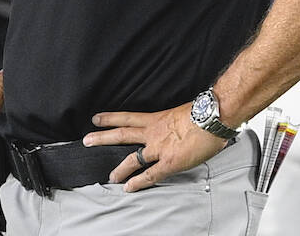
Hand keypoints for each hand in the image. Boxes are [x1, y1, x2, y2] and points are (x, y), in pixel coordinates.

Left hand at [81, 102, 225, 191]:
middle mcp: (153, 133)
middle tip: (87, 140)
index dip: (110, 118)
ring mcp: (159, 148)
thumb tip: (173, 126)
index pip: (127, 117)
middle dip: (102, 138)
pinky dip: (138, 182)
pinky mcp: (170, 162)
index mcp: (156, 119)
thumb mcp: (180, 112)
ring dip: (119, 168)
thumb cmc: (202, 113)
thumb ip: (171, 121)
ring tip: (110, 176)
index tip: (96, 119)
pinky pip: (150, 174)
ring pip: (133, 158)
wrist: (212, 117)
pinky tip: (129, 187)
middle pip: (122, 135)